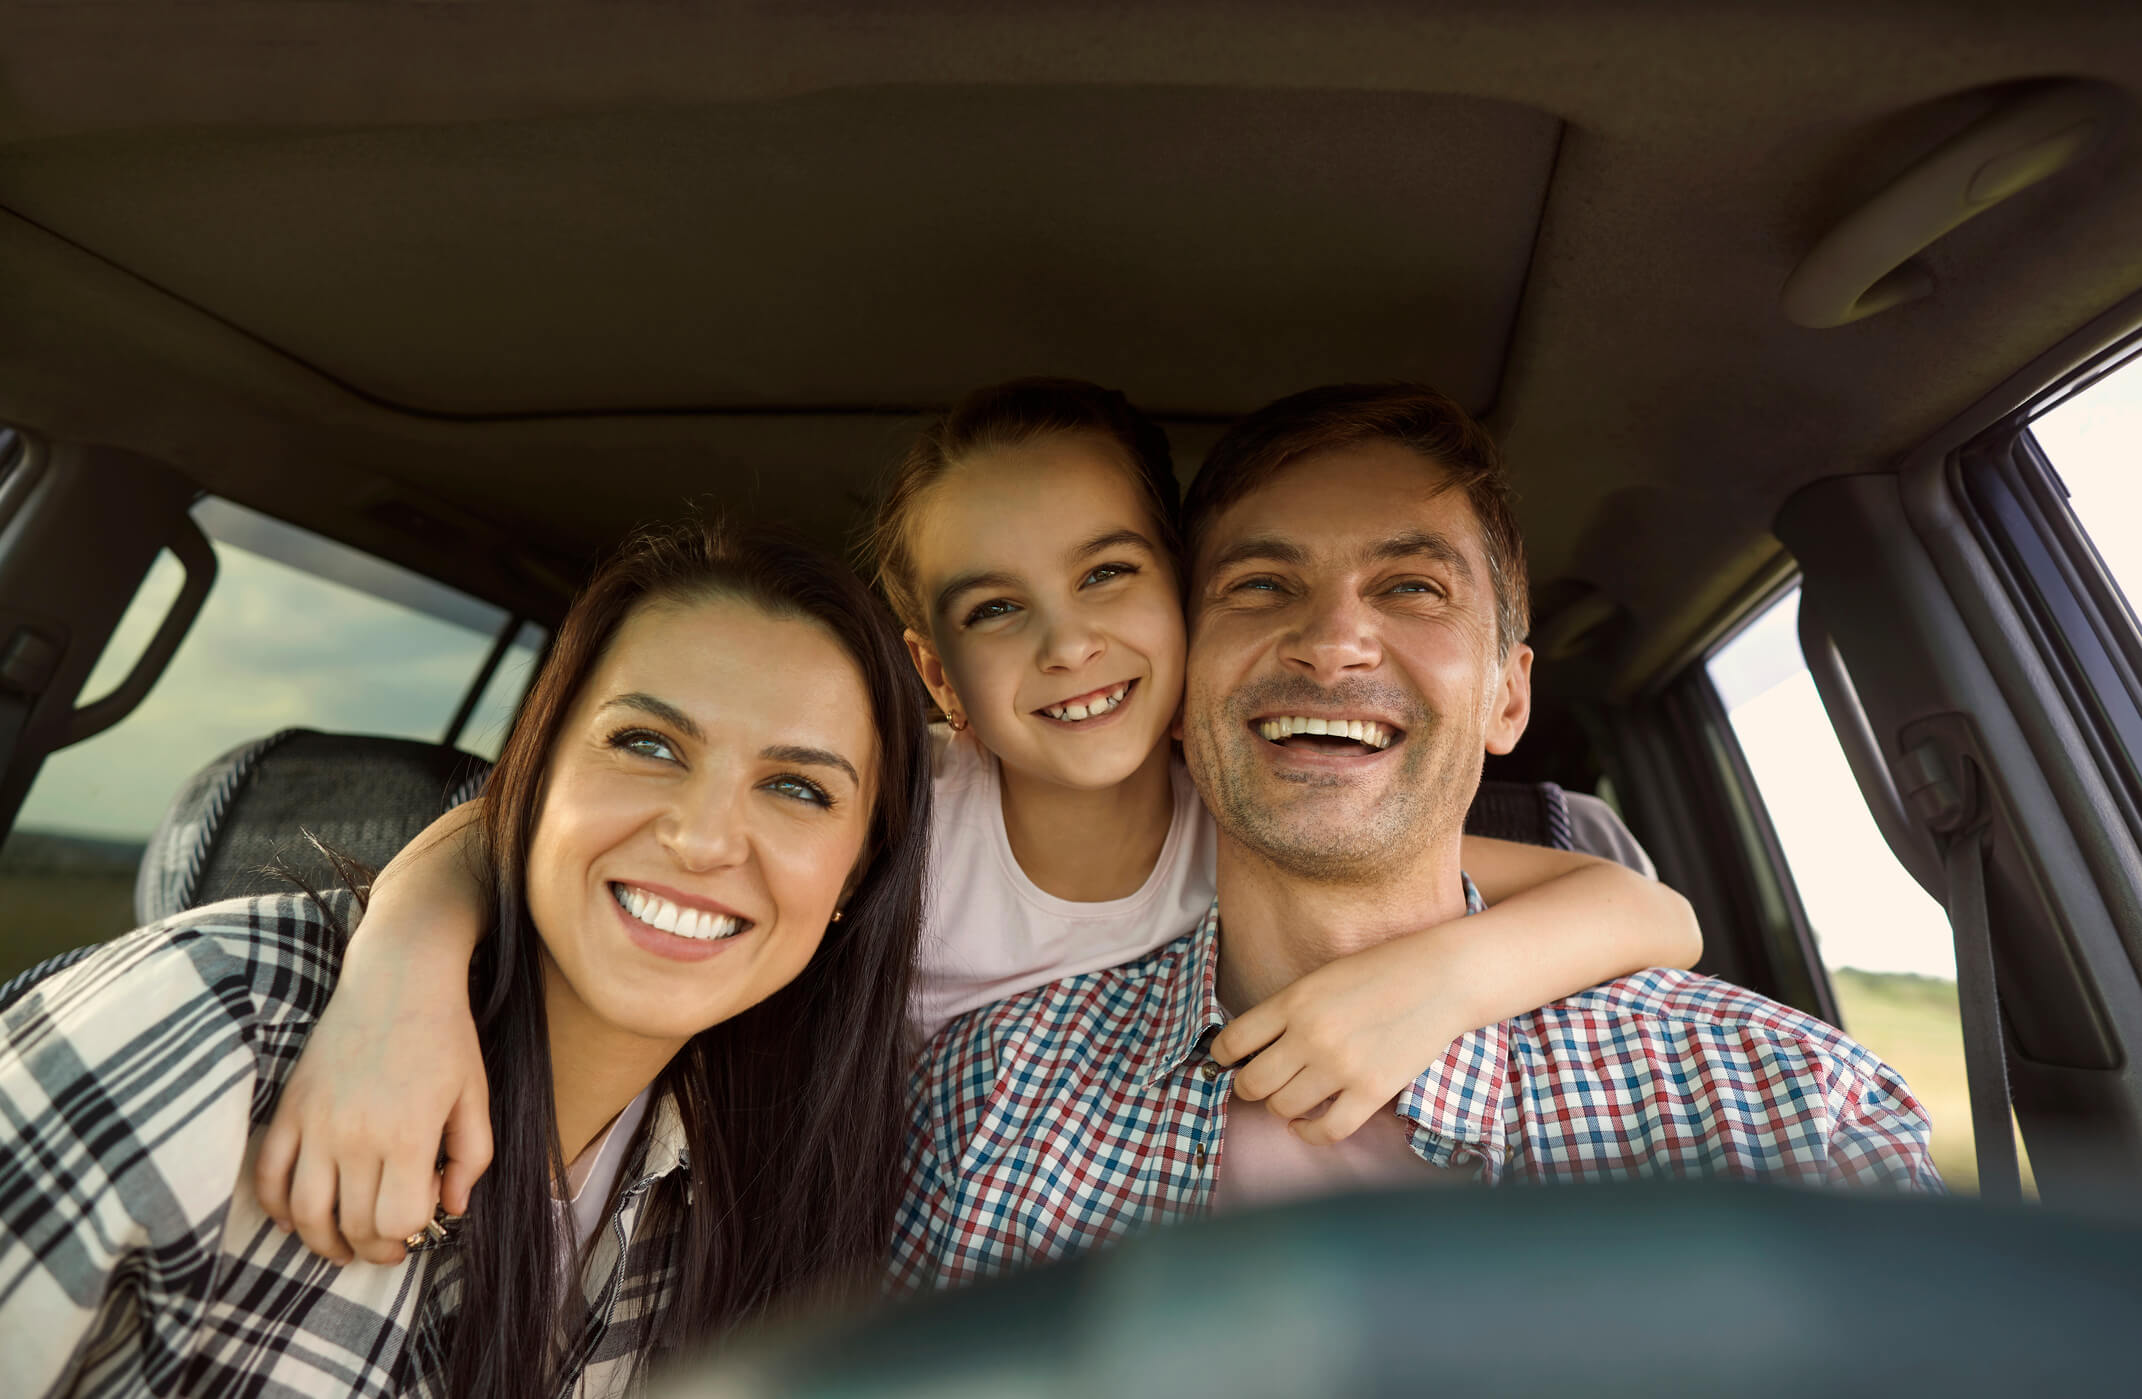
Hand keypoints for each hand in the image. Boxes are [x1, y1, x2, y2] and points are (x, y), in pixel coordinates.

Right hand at [253, 931, 490, 1264]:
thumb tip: (454, 1208)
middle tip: (387, 1244)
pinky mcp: (289, 1109)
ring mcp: (315, 1124)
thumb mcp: (475, 1096)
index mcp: (407, 1135)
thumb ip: (471, 1157)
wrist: (397, 979)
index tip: (422, 1218)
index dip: (412, 1232)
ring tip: (344, 1246)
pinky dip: (277, 1209)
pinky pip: (267, 1177)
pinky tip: (299, 1218)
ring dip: (323, 1243)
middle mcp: (355, 1137)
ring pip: (305, 1214)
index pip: (397, 1221)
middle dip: (374, 1247)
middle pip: (352, 1225)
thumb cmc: (444, 1037)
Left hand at [1208, 932, 1470, 1145]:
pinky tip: (1307, 1124)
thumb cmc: (1380, 973)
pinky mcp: (1372, 1091)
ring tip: (1291, 1099)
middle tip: (1261, 1084)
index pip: (1232, 1043)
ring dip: (1281, 1108)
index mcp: (1293, 1001)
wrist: (1440, 977)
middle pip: (1251, 1083)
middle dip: (1249, 1087)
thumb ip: (1286, 1010)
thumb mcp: (1320, 978)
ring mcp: (1340, 1066)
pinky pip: (1326, 1130)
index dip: (1222, 1059)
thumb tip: (1250, 1048)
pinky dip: (1309, 1133)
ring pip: (1282, 1108)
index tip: (1229, 1063)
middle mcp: (1310, 1035)